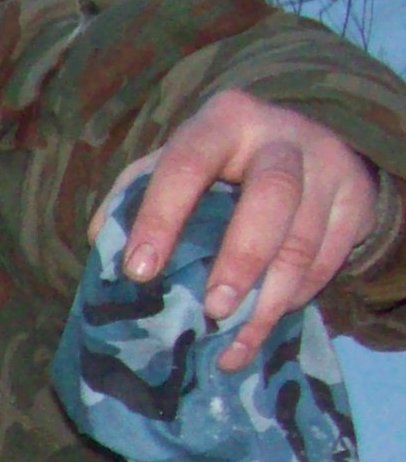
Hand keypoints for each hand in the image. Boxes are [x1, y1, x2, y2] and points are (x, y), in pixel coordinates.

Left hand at [119, 89, 383, 370]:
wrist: (300, 144)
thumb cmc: (217, 164)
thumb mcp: (172, 164)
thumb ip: (133, 197)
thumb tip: (104, 244)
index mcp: (223, 121)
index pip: (187, 165)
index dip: (161, 218)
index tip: (139, 272)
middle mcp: (282, 137)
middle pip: (271, 196)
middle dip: (241, 259)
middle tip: (213, 310)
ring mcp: (328, 166)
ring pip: (306, 238)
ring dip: (271, 297)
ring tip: (235, 340)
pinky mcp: (356, 198)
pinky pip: (331, 257)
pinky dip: (299, 295)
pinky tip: (267, 320)